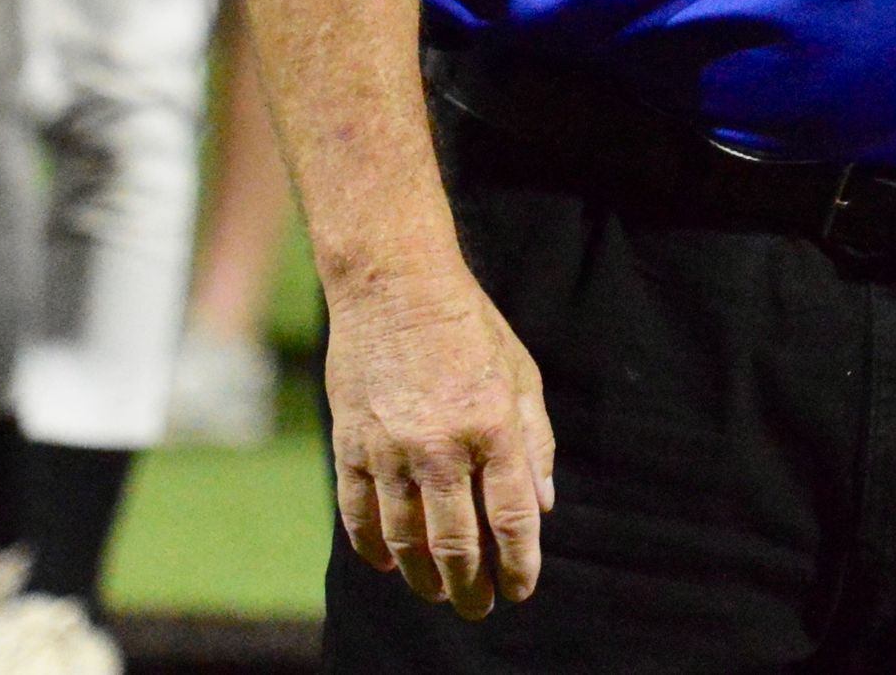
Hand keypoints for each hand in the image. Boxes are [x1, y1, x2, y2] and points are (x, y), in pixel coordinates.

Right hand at [323, 262, 554, 618]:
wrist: (395, 286)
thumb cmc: (469, 327)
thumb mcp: (522, 374)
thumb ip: (536, 442)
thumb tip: (544, 506)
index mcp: (494, 426)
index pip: (511, 516)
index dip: (519, 563)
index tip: (520, 589)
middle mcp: (442, 445)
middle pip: (457, 542)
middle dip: (470, 586)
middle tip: (478, 608)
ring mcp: (390, 448)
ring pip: (405, 539)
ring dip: (423, 576)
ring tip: (439, 593)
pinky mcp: (351, 444)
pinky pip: (359, 513)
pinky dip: (373, 548)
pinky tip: (389, 565)